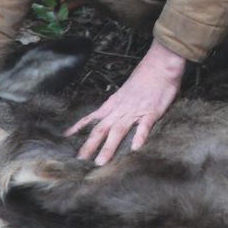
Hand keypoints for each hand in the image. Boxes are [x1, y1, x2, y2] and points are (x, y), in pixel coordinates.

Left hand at [66, 39, 185, 165]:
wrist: (160, 64)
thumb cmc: (146, 75)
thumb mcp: (127, 90)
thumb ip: (119, 103)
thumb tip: (112, 112)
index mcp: (114, 103)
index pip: (92, 118)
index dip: (79, 129)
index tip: (66, 138)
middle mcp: (121, 109)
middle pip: (101, 129)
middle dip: (89, 145)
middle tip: (79, 160)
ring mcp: (135, 111)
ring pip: (118, 131)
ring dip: (109, 147)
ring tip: (101, 162)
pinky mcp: (151, 112)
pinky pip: (144, 127)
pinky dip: (139, 137)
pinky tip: (135, 149)